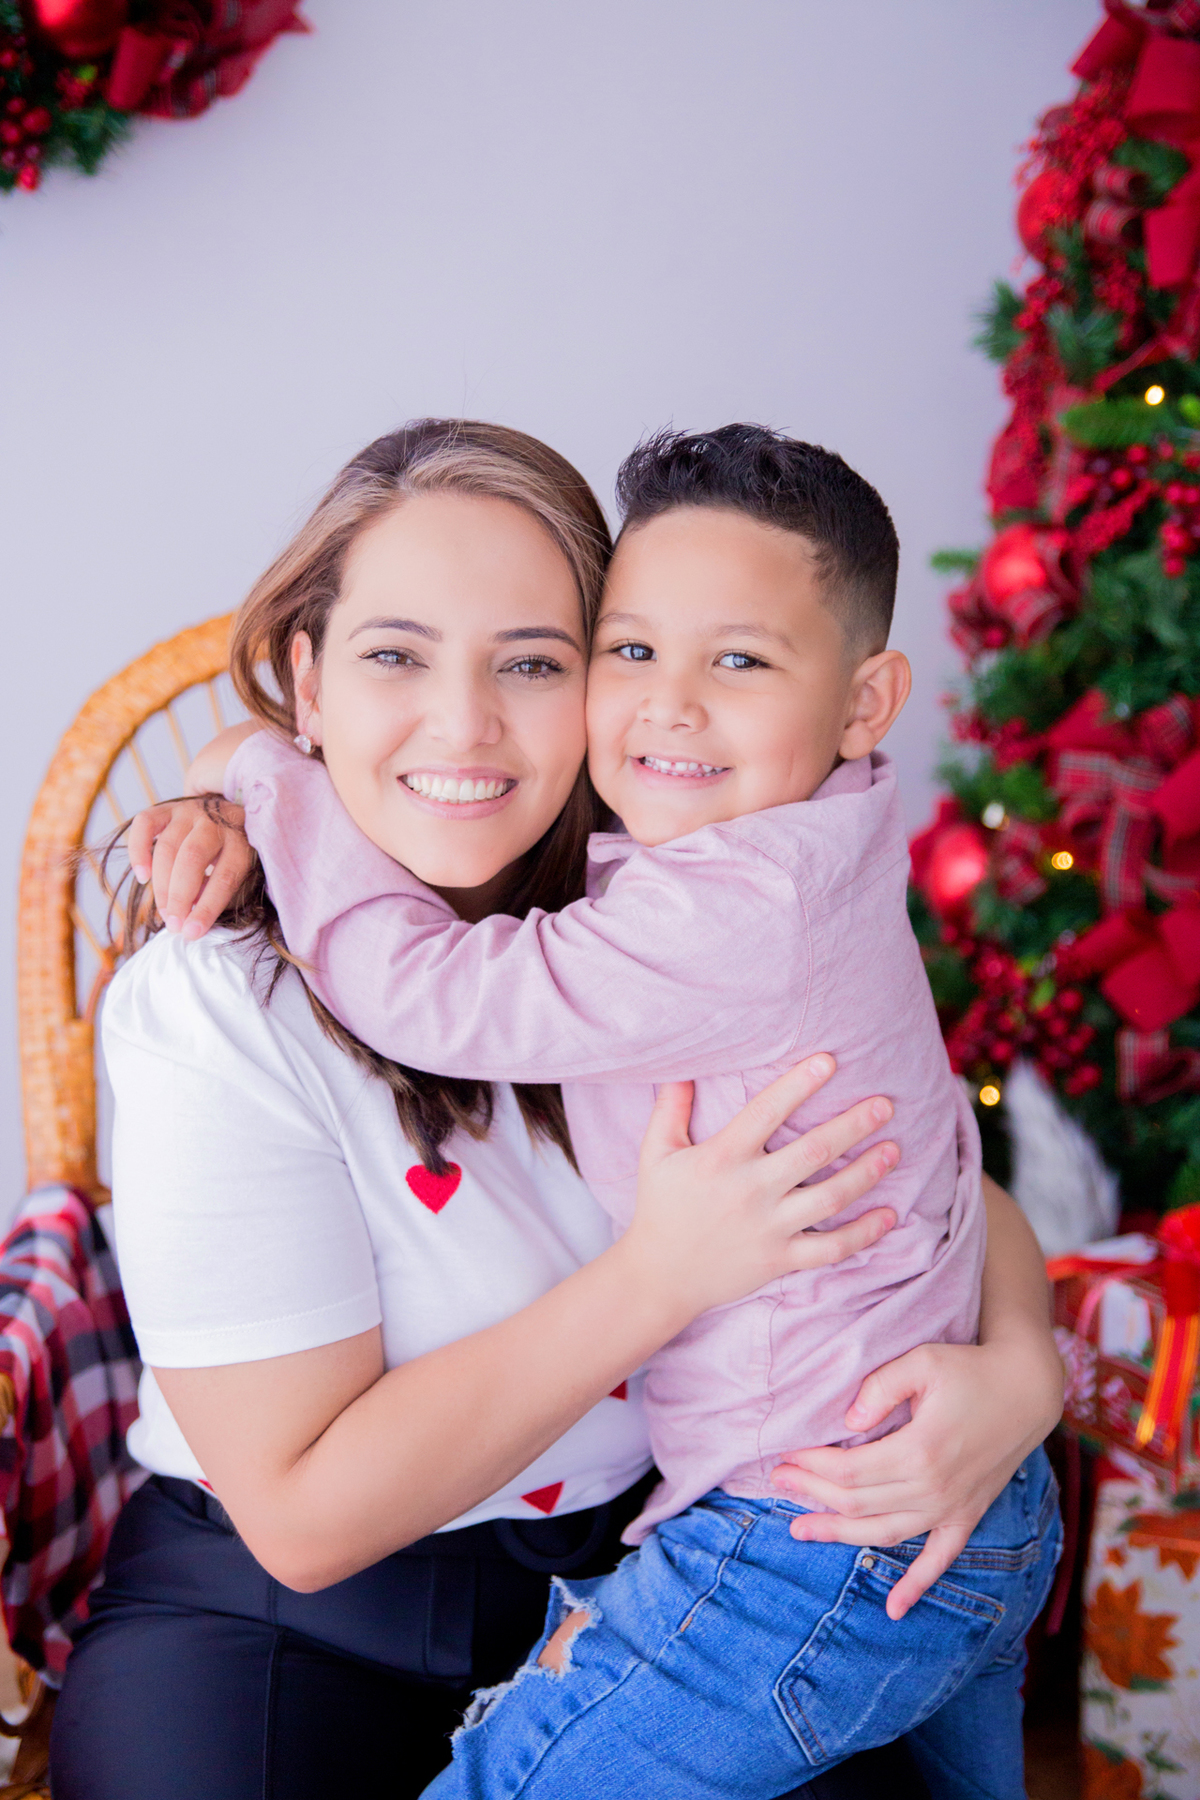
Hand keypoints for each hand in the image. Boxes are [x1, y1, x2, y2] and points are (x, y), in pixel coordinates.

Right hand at [128, 796, 252, 937]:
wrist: (227, 814)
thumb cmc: (232, 854)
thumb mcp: (239, 874)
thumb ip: (218, 893)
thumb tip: (192, 919)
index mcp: (242, 841)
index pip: (225, 876)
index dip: (207, 907)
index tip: (192, 933)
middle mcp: (216, 822)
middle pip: (192, 858)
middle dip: (179, 897)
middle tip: (174, 925)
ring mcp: (190, 811)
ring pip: (167, 846)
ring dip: (161, 884)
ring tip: (164, 912)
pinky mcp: (167, 807)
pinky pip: (145, 824)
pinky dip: (138, 851)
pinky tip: (143, 876)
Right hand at [623, 1055, 898, 1327]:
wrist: (659, 1277)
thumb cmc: (660, 1208)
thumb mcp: (656, 1153)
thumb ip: (670, 1109)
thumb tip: (683, 1069)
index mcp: (722, 1158)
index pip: (766, 1111)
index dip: (799, 1084)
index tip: (830, 1061)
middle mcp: (751, 1190)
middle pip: (813, 1152)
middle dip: (853, 1126)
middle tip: (885, 1104)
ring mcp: (769, 1228)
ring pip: (830, 1198)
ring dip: (867, 1173)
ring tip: (894, 1150)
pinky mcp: (781, 1260)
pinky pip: (831, 1248)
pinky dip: (864, 1234)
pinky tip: (890, 1215)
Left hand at [771, 1335, 1061, 1619]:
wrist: (1026, 1389)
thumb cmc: (969, 1368)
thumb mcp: (922, 1361)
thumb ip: (879, 1388)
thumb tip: (847, 1423)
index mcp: (920, 1451)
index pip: (849, 1471)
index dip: (812, 1468)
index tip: (783, 1457)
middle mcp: (934, 1488)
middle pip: (858, 1503)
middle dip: (812, 1495)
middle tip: (777, 1482)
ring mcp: (952, 1508)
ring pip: (885, 1533)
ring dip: (840, 1535)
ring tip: (800, 1530)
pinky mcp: (967, 1515)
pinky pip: (940, 1560)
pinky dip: (917, 1585)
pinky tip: (893, 1608)